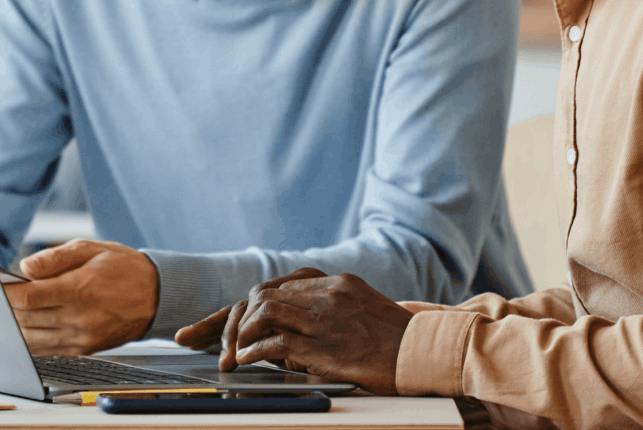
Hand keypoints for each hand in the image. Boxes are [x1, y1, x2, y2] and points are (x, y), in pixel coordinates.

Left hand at [4, 239, 159, 354]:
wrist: (156, 296)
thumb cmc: (125, 268)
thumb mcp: (93, 249)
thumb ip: (57, 257)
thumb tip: (26, 267)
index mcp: (81, 288)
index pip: (30, 296)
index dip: (6, 293)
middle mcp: (80, 316)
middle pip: (27, 317)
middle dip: (7, 307)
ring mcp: (81, 337)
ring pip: (32, 338)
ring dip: (15, 325)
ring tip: (9, 310)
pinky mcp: (84, 349)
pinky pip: (46, 350)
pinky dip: (31, 340)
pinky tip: (27, 326)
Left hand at [179, 270, 412, 395]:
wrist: (426, 351)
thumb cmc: (392, 339)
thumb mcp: (360, 308)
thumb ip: (326, 307)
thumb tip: (287, 326)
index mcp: (335, 281)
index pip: (278, 287)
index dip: (248, 306)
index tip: (227, 324)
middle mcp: (327, 292)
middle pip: (264, 295)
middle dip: (233, 318)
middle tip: (216, 340)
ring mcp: (325, 316)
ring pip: (264, 311)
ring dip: (240, 333)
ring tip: (232, 352)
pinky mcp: (324, 345)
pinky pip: (275, 342)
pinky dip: (253, 351)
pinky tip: (245, 362)